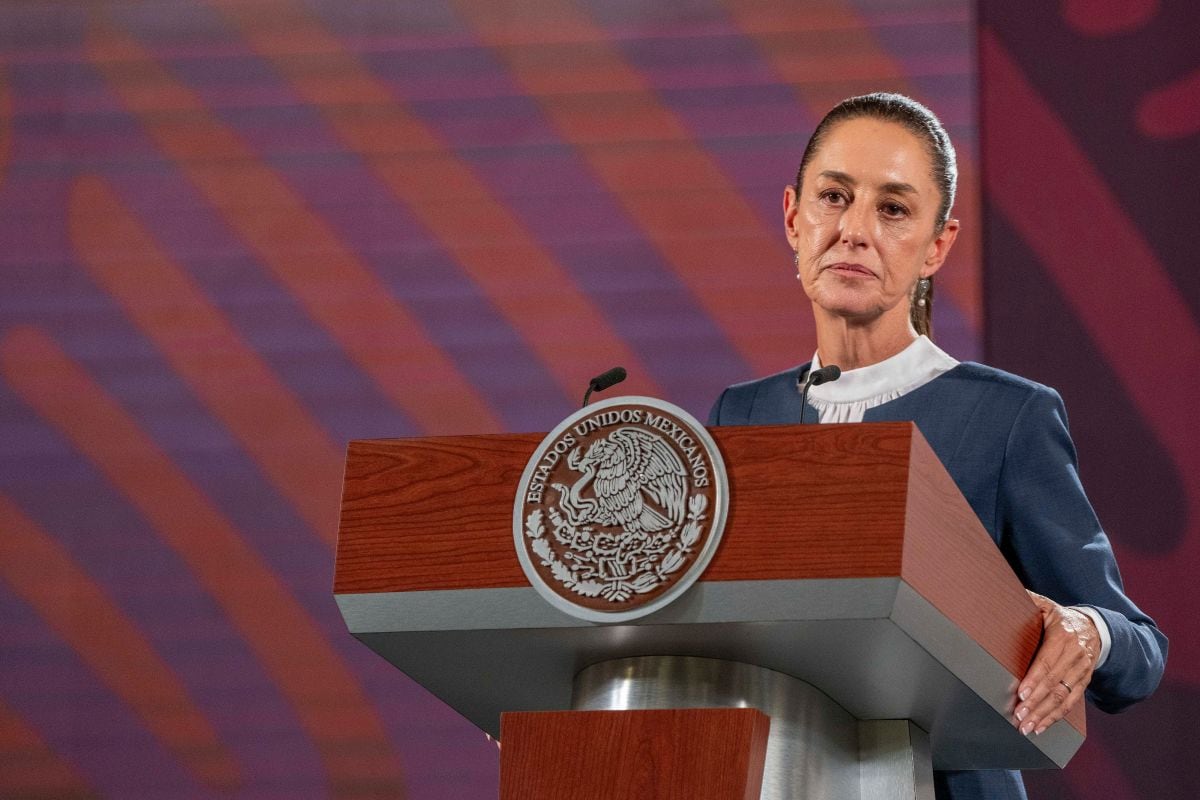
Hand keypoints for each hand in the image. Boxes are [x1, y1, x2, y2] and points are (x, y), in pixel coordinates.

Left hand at [1014, 591, 1098, 735]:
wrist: (1096, 629)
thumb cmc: (1063, 618)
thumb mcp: (1048, 606)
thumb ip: (1030, 601)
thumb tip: (1006, 592)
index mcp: (1063, 636)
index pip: (1048, 662)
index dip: (1035, 679)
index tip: (1022, 693)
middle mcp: (1075, 656)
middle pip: (1054, 684)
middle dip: (1036, 702)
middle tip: (1019, 715)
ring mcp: (1081, 672)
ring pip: (1062, 697)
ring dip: (1044, 714)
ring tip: (1027, 726)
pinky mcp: (1083, 683)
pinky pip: (1070, 703)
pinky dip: (1055, 717)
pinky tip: (1041, 726)